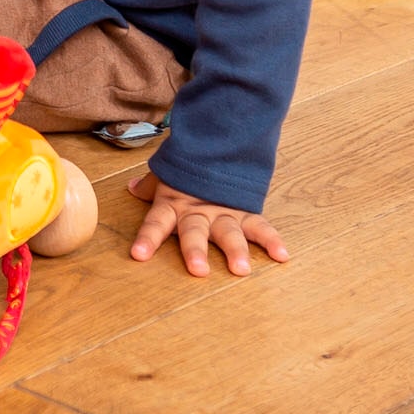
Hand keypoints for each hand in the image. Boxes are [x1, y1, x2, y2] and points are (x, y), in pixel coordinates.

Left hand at [127, 172, 288, 278]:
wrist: (222, 143)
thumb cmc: (191, 166)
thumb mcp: (168, 173)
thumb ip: (151, 185)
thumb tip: (132, 188)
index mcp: (174, 203)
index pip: (157, 222)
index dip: (148, 238)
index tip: (139, 255)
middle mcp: (198, 211)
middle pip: (195, 232)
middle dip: (196, 251)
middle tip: (198, 270)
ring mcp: (223, 212)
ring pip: (229, 233)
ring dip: (236, 251)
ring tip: (241, 268)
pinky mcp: (246, 211)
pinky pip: (261, 226)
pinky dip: (272, 240)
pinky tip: (281, 255)